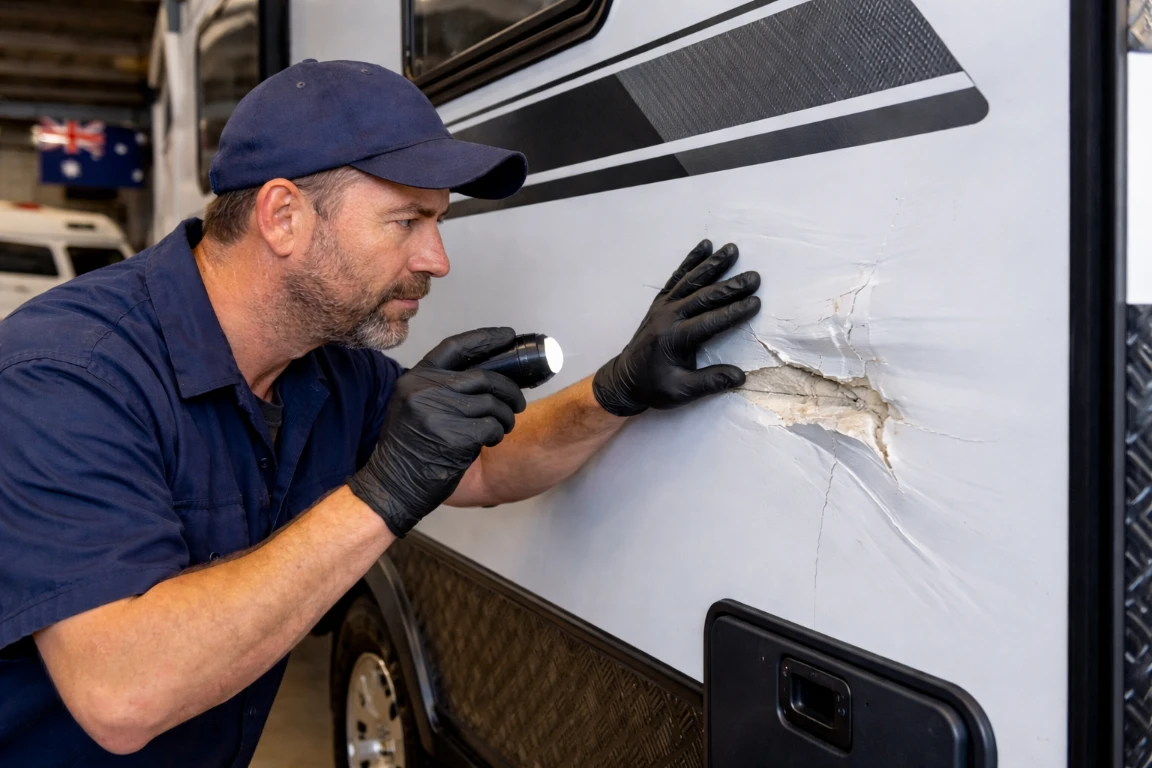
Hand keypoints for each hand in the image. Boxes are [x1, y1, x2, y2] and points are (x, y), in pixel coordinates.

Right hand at [348, 328, 526, 536]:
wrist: (392, 485)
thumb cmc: (409, 449)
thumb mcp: (413, 406)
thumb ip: (442, 388)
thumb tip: (489, 376)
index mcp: (415, 379)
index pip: (455, 347)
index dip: (486, 338)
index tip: (508, 336)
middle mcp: (425, 390)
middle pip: (484, 376)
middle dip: (509, 388)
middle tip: (517, 402)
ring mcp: (439, 412)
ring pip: (493, 403)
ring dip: (506, 416)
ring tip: (502, 426)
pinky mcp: (455, 436)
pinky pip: (492, 426)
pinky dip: (498, 433)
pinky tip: (491, 441)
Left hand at [593, 240, 760, 416]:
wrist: (624, 379)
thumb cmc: (653, 386)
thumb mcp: (681, 392)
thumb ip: (710, 382)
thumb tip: (740, 376)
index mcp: (674, 338)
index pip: (710, 321)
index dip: (734, 312)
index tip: (756, 302)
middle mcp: (668, 316)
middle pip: (703, 296)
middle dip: (730, 286)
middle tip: (754, 277)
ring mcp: (663, 306)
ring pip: (691, 280)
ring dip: (713, 264)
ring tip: (732, 249)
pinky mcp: (660, 301)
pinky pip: (678, 277)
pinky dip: (691, 261)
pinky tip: (705, 247)